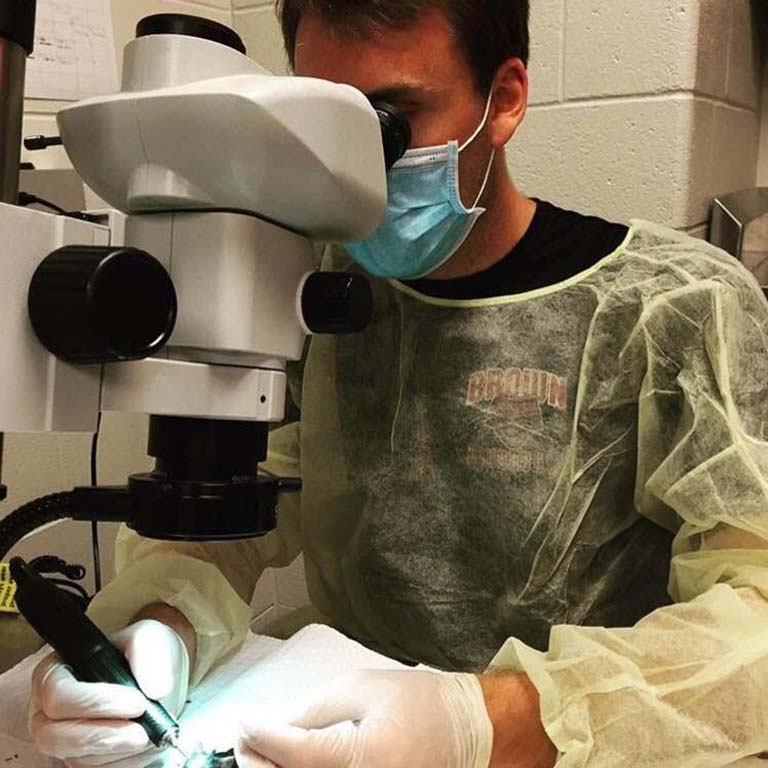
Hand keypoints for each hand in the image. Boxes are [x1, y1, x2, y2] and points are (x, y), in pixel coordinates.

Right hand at [28, 619, 189, 766]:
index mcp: (55, 672)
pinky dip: (126, 763)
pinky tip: (147, 746)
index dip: (95, 702)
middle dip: (102, 737)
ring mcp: (64, 739)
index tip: (137, 702)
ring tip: (151, 734)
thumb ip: (147, 653)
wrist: (158, 675)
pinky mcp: (84, 759)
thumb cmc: (142, 653)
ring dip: (119, 752)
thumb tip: (155, 690)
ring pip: (77, 759)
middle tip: (142, 732)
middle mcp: (49, 711)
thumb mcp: (148, 638)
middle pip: (54, 736)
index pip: (57, 694)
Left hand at [237, 669, 492, 767]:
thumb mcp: (362, 689)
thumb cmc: (418, 703)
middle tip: (244, 740)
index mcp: (364, 756)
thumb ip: (313, 710)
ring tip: (259, 754)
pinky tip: (289, 767)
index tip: (243, 721)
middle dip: (256, 764)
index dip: (260, 736)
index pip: (293, 752)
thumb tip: (273, 724)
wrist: (467, 732)